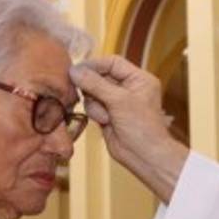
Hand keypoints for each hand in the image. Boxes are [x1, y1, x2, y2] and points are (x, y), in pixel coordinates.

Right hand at [70, 56, 188, 201]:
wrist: (144, 155)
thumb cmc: (142, 127)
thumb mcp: (119, 100)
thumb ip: (95, 83)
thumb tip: (74, 70)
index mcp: (138, 79)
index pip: (112, 63)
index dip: (95, 65)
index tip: (77, 70)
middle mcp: (128, 88)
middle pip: (99, 76)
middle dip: (93, 87)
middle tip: (90, 94)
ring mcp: (116, 102)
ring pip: (92, 92)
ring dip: (95, 104)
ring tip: (106, 116)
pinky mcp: (107, 114)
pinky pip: (92, 106)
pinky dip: (95, 113)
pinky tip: (105, 122)